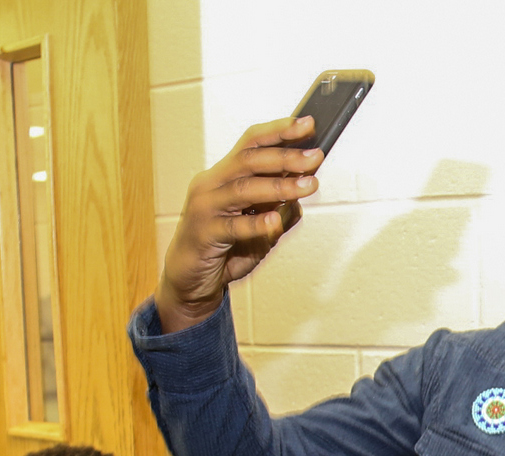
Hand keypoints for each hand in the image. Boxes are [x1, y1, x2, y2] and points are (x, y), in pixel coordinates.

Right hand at [155, 115, 323, 333]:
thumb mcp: (255, 227)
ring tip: (306, 186)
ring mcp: (204, 209)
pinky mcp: (203, 234)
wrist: (190, 282)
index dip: (279, 131)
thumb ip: (275, 210)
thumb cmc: (221, 251)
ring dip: (279, 187)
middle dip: (285, 157)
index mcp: (222, 176)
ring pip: (243, 189)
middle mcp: (210, 185)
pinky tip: (275, 221)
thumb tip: (300, 198)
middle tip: (314, 157)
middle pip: (248, 160)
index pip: (251, 144)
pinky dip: (256, 224)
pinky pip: (233, 227)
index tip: (307, 124)